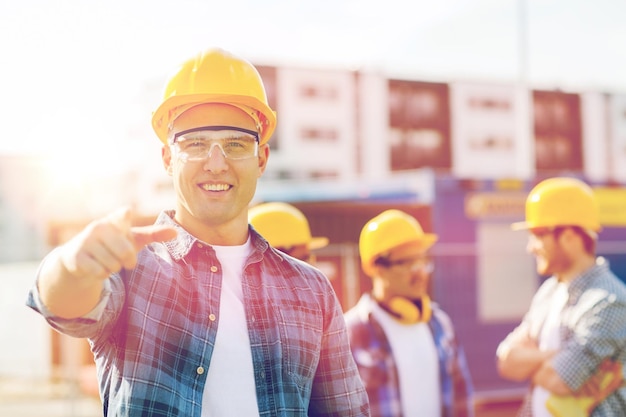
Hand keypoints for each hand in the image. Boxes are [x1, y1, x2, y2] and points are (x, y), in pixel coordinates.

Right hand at [59, 207, 176, 281]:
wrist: (78, 256)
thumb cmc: (112, 244)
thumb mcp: (133, 238)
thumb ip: (154, 234)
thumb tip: (176, 232)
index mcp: (115, 220)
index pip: (122, 215)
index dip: (124, 215)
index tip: (127, 212)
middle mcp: (99, 227)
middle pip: (126, 253)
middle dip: (128, 261)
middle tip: (121, 258)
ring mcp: (85, 241)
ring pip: (113, 265)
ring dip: (113, 268)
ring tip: (105, 260)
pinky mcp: (76, 256)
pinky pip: (100, 272)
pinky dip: (102, 274)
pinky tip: (95, 266)